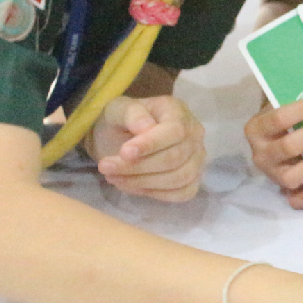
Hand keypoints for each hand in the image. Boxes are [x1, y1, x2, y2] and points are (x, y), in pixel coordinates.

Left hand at [88, 95, 204, 201]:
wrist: (119, 137)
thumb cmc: (120, 120)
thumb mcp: (117, 109)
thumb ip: (131, 114)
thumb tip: (146, 128)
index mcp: (178, 111)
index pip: (175, 131)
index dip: (151, 145)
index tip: (124, 153)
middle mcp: (194, 133)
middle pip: (174, 158)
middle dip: (138, 167)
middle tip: (105, 167)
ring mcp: (196, 158)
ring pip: (178, 178)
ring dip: (142, 182)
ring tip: (113, 178)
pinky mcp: (192, 179)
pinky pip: (182, 193)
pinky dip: (155, 193)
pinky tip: (132, 186)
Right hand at [244, 90, 302, 207]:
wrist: (272, 138)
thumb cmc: (282, 116)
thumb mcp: (280, 101)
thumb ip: (292, 91)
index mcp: (256, 129)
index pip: (280, 118)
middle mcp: (260, 154)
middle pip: (289, 146)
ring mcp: (272, 175)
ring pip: (292, 176)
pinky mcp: (284, 190)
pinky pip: (294, 200)